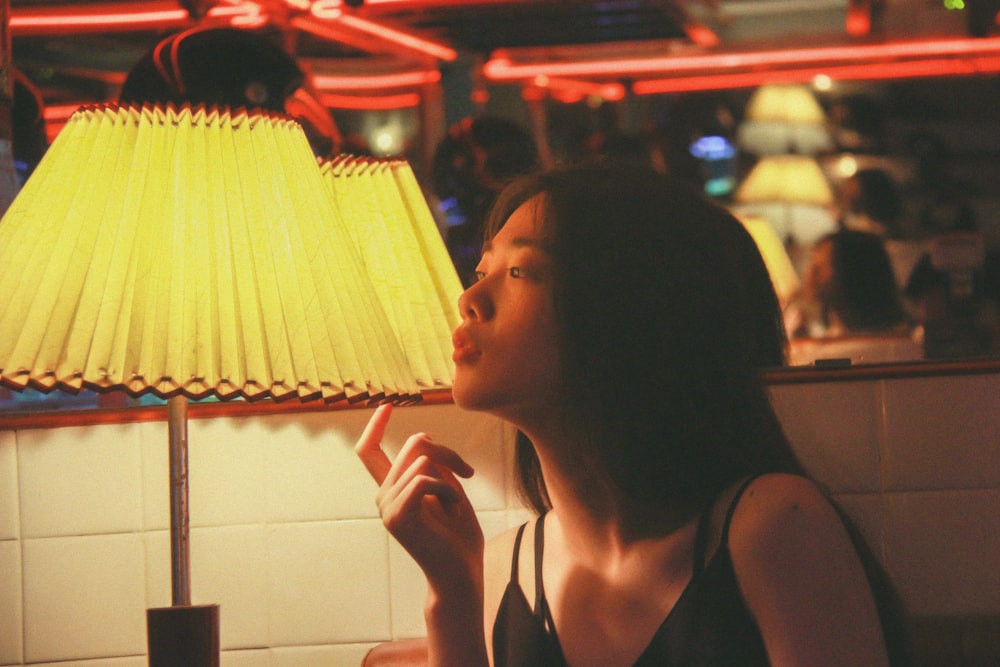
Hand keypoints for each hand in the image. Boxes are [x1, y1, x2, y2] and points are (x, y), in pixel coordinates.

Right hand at [355, 403, 484, 587]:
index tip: (386, 405)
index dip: (375, 425)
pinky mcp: (398, 518)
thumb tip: (423, 438)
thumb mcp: (449, 488)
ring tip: (455, 504)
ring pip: (423, 459)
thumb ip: (433, 464)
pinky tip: (454, 509)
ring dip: (451, 477)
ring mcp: (387, 508)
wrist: (462, 574)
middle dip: (448, 450)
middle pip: (415, 444)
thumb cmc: (460, 536)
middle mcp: (383, 496)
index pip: (369, 451)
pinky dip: (449, 490)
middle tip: (466, 472)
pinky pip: (425, 480)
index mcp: (392, 489)